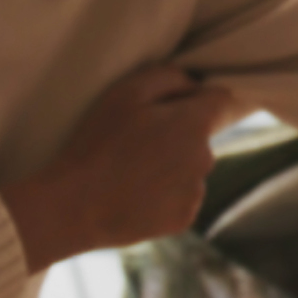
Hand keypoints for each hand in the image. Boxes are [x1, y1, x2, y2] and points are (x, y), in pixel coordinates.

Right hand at [0, 62, 246, 271]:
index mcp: (195, 124)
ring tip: (130, 171)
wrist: (75, 206)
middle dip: (178, 133)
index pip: (222, 99)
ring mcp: (196, 192)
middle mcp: (206, 158)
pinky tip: (134, 194)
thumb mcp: (125, 92)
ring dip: (171, 166)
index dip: (199, 96)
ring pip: (190, 168)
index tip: (175, 103)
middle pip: (201, 136)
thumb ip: (169, 77)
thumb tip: (194, 83)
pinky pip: (181, 197)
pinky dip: (164, 195)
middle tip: (135, 140)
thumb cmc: (97, 143)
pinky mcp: (184, 219)